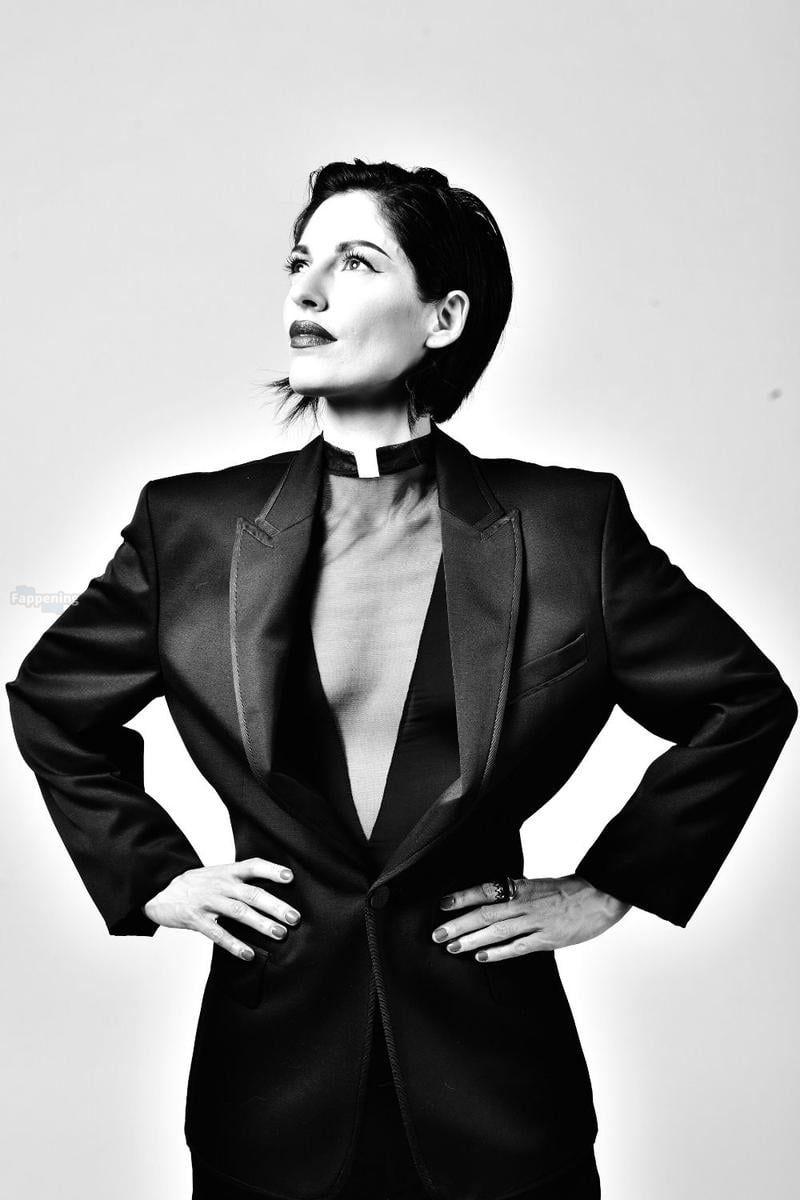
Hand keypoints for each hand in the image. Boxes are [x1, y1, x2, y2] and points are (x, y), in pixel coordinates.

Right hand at [142, 857, 301, 959]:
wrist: (159, 892)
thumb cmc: (196, 885)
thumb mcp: (217, 874)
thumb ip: (239, 880)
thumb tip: (271, 891)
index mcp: (226, 872)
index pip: (252, 866)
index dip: (271, 870)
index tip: (290, 877)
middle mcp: (219, 884)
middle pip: (251, 893)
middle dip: (275, 905)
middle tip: (294, 917)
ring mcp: (207, 901)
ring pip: (238, 912)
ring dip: (260, 923)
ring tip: (279, 934)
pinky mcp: (195, 919)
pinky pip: (217, 933)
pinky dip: (234, 944)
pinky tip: (248, 954)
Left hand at [431, 874, 629, 960]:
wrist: (603, 894)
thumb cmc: (572, 890)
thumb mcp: (541, 885)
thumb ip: (519, 892)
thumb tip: (495, 897)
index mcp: (523, 886)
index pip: (486, 890)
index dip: (463, 897)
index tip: (443, 904)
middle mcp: (526, 902)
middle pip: (485, 912)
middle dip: (459, 924)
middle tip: (437, 934)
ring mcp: (537, 921)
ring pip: (497, 930)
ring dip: (472, 939)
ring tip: (452, 946)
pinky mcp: (548, 938)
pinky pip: (519, 946)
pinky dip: (498, 952)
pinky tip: (481, 957)